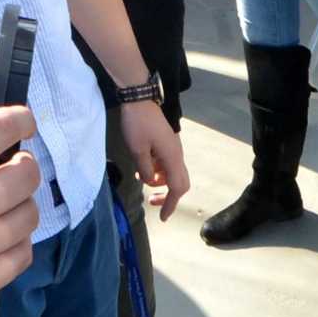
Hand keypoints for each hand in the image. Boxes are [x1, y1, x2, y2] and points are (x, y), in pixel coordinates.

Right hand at [0, 106, 40, 316]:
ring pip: (28, 217)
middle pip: (25, 176)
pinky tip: (0, 241)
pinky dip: (16, 243)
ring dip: (20, 206)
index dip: (20, 120)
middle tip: (14, 170)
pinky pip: (20, 257)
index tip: (24, 122)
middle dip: (24, 167)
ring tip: (3, 208)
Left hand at [120, 100, 188, 220]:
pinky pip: (166, 163)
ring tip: (140, 180)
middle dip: (168, 196)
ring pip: (172, 173)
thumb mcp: (137, 151)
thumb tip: (149, 181)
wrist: (139, 99)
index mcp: (172, 158)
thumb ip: (145, 170)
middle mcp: (177, 154)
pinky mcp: (166, 142)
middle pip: (180, 182)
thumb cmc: (138, 125)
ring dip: (159, 181)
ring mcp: (173, 147)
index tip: (162, 217)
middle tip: (151, 202)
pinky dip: (157, 170)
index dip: (170, 204)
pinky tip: (142, 167)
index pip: (177, 188)